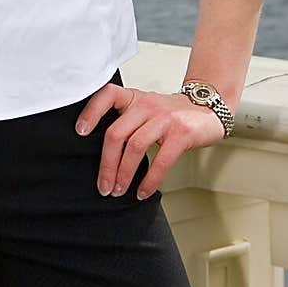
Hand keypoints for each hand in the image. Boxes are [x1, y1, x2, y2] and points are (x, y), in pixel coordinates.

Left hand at [75, 83, 226, 199]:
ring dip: (124, 174)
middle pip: (117, 133)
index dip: (91, 112)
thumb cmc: (172, 113)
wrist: (207, 109)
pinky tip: (143, 191)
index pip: (107, 95)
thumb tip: (103, 152)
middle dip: (106, 164)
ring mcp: (165, 118)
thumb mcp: (145, 108)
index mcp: (134, 97)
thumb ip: (126, 120)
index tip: (80, 131)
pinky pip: (161, 160)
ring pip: (135, 147)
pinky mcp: (181, 133)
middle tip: (103, 185)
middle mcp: (147, 104)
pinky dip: (150, 180)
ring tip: (120, 190)